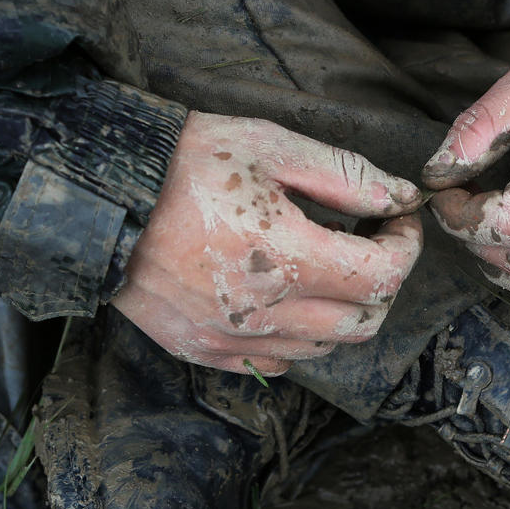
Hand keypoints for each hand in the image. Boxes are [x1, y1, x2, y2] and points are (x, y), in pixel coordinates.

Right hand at [113, 111, 423, 375]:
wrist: (103, 197)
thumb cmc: (184, 164)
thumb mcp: (270, 146)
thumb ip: (345, 175)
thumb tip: (400, 198)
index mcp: (287, 257)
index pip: (383, 277)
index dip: (406, 248)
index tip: (397, 222)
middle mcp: (265, 311)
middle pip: (363, 323)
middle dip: (380, 283)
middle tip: (367, 243)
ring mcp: (233, 339)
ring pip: (323, 348)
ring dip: (340, 310)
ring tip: (319, 264)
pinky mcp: (205, 351)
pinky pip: (275, 362)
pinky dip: (296, 336)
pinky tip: (281, 296)